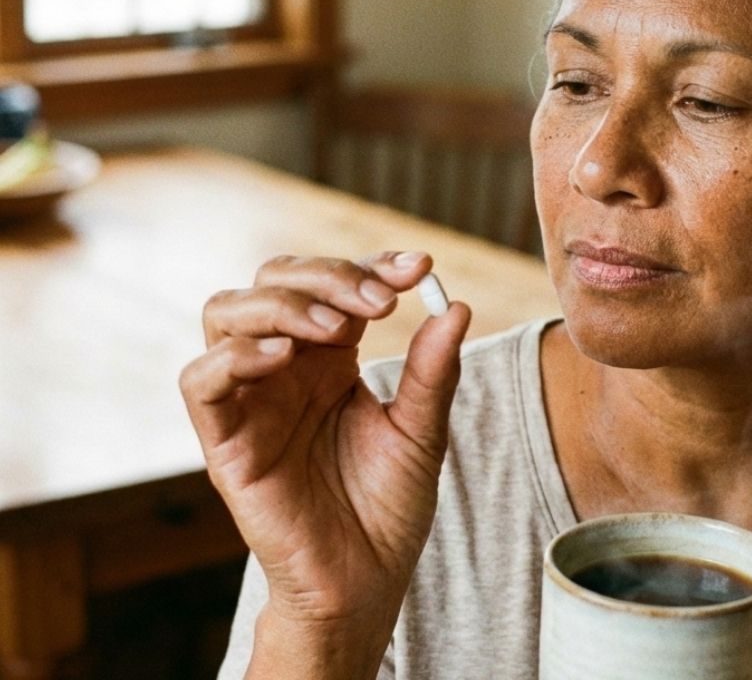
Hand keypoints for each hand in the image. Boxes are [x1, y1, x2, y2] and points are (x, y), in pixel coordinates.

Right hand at [179, 252, 469, 665]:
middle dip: (328, 275)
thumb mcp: (421, 431)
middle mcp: (285, 368)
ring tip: (336, 327)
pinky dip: (233, 356)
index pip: (334, 286)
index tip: (420, 268)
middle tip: (381, 300)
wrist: (365, 580)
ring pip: (226, 313)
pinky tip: (284, 356)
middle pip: (275, 281)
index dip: (371, 266)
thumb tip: (455, 306)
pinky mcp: (224, 440)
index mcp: (330, 359)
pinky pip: (199, 380)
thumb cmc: (388, 507)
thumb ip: (432, 371)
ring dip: (280, 303)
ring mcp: (251, 399)